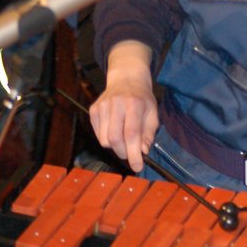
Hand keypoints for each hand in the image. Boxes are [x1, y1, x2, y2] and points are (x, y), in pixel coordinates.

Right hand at [89, 42, 158, 172]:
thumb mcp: (153, 114)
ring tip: (124, 140)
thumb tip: (142, 152)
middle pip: (114, 139)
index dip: (134, 154)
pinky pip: (98, 134)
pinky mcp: (93, 110)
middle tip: (131, 154)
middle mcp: (116, 104)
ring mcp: (102, 106)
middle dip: (123, 153)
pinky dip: (107, 139)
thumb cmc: (142, 98)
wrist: (126, 79)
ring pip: (104, 140)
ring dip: (115, 147)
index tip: (137, 167)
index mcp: (134, 104)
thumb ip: (149, 134)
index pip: (132, 134)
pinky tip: (115, 130)